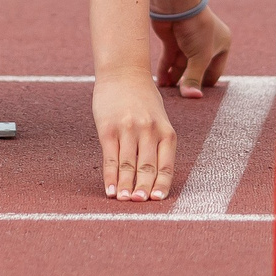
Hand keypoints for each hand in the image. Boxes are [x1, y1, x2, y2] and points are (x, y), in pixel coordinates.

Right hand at [93, 72, 176, 200]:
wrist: (123, 71)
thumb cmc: (143, 98)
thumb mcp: (159, 118)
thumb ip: (157, 143)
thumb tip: (152, 176)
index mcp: (165, 130)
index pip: (166, 164)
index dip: (162, 184)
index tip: (158, 200)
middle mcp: (149, 130)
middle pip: (147, 167)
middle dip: (144, 189)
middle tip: (140, 204)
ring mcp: (128, 129)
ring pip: (128, 165)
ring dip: (125, 186)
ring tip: (124, 201)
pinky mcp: (109, 128)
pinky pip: (110, 157)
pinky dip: (110, 176)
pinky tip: (109, 190)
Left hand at [154, 5, 232, 98]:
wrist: (177, 4)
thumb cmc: (196, 28)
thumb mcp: (199, 58)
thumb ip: (194, 79)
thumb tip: (193, 97)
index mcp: (221, 44)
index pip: (215, 71)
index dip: (205, 84)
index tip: (196, 98)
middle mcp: (206, 43)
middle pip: (196, 69)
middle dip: (187, 82)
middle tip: (180, 98)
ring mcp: (188, 41)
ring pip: (181, 65)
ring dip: (174, 78)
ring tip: (167, 92)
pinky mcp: (173, 39)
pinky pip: (169, 59)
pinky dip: (165, 70)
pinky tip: (161, 82)